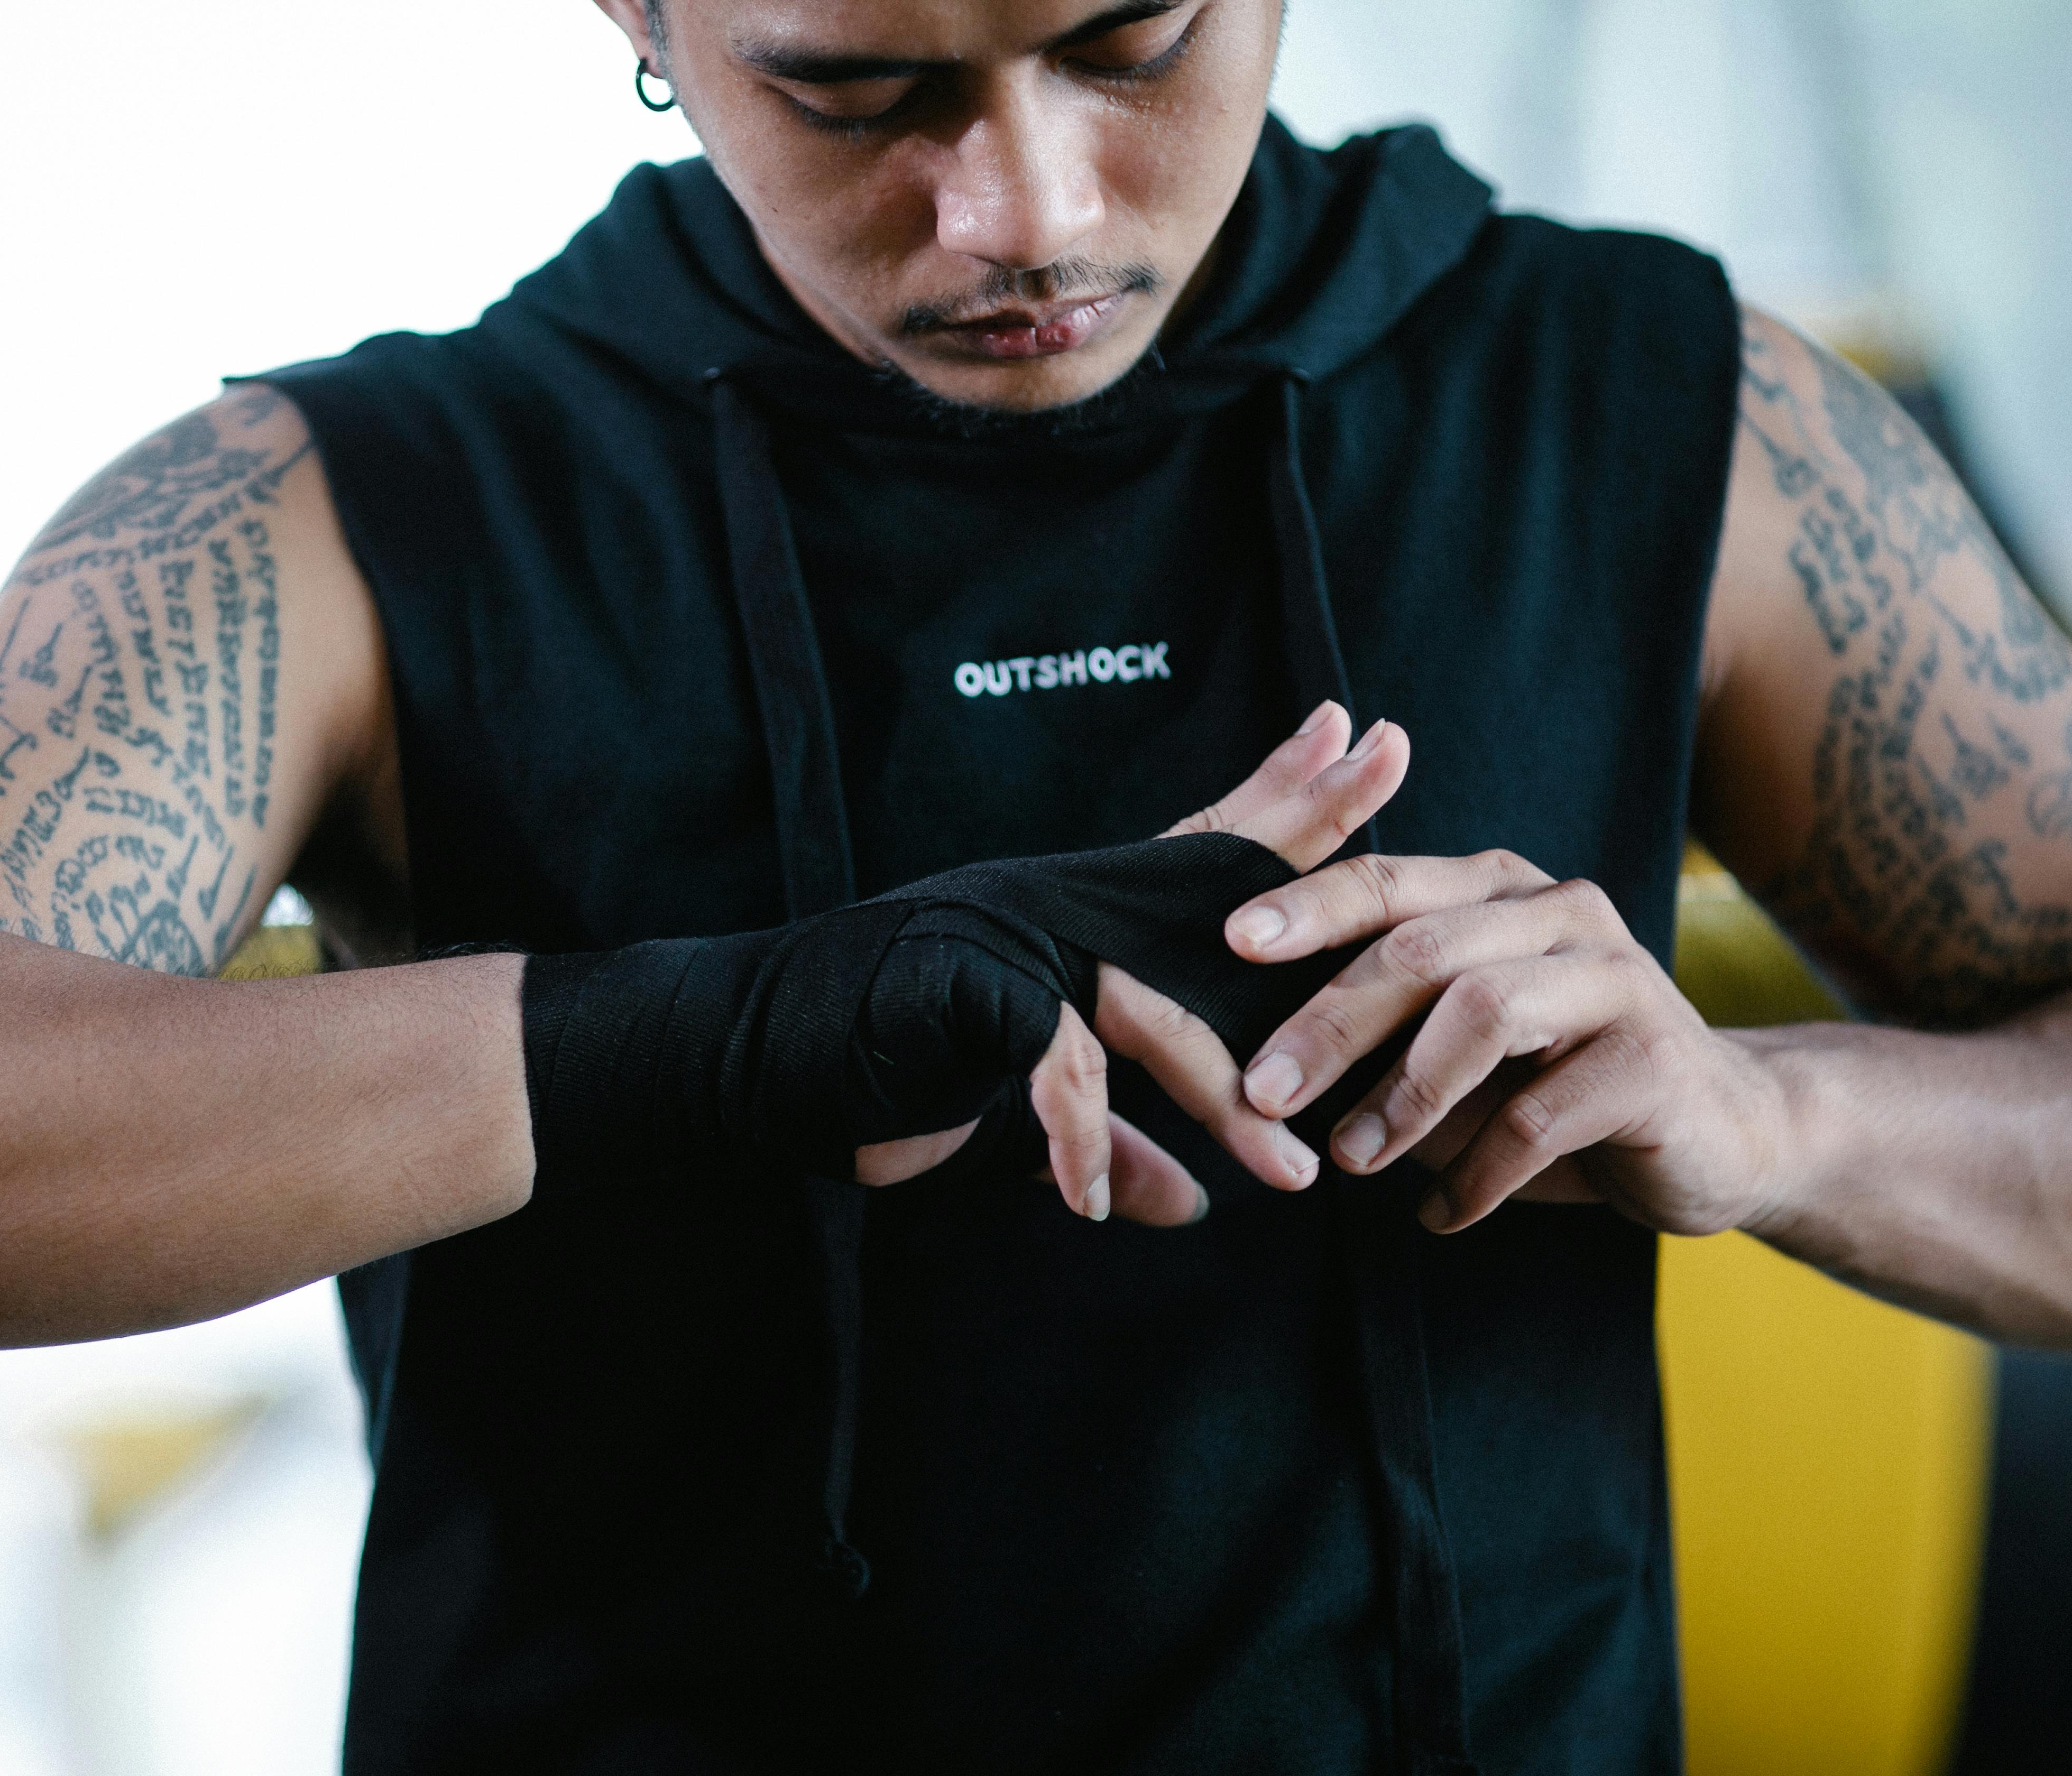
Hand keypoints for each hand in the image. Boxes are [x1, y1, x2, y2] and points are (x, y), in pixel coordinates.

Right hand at [855, 701, 1409, 1224]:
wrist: (744, 1056)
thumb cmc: (875, 1070)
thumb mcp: (1010, 1115)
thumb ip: (1105, 1138)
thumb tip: (1184, 1202)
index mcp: (1067, 923)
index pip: (1191, 854)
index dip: (1274, 801)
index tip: (1351, 738)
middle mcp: (1048, 909)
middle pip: (1198, 873)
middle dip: (1301, 820)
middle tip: (1391, 749)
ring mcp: (1005, 939)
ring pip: (1149, 1002)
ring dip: (1222, 1093)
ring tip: (1293, 1174)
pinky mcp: (960, 990)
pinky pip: (1052, 1063)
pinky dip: (1076, 1141)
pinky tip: (1097, 1203)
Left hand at [1223, 848, 1791, 1235]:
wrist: (1721, 1135)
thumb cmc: (1557, 1083)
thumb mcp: (1459, 1043)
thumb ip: (1383, 1031)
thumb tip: (1263, 1063)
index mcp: (1500, 891)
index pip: (1390, 882)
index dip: (1309, 906)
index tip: (1229, 941)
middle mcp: (1560, 913)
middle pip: (1422, 948)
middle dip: (1330, 1021)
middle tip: (1262, 1092)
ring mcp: (1616, 978)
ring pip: (1482, 1014)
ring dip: (1400, 1097)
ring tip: (1348, 1159)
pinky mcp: (1655, 1061)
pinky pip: (1538, 1115)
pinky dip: (1474, 1174)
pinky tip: (1441, 1213)